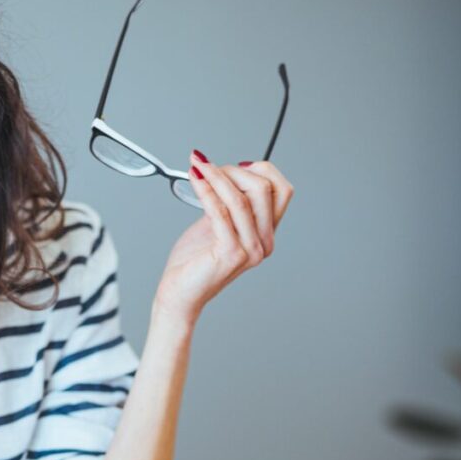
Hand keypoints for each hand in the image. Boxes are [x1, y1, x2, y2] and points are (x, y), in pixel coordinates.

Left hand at [152, 151, 293, 325]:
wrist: (179, 294)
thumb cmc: (194, 262)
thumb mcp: (216, 224)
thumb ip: (228, 203)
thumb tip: (229, 171)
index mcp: (265, 233)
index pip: (281, 190)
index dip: (260, 170)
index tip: (232, 165)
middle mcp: (263, 242)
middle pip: (264, 189)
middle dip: (234, 170)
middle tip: (208, 167)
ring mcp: (250, 250)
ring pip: (241, 198)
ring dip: (217, 177)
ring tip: (198, 167)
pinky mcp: (230, 253)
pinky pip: (221, 212)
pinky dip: (206, 191)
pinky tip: (195, 180)